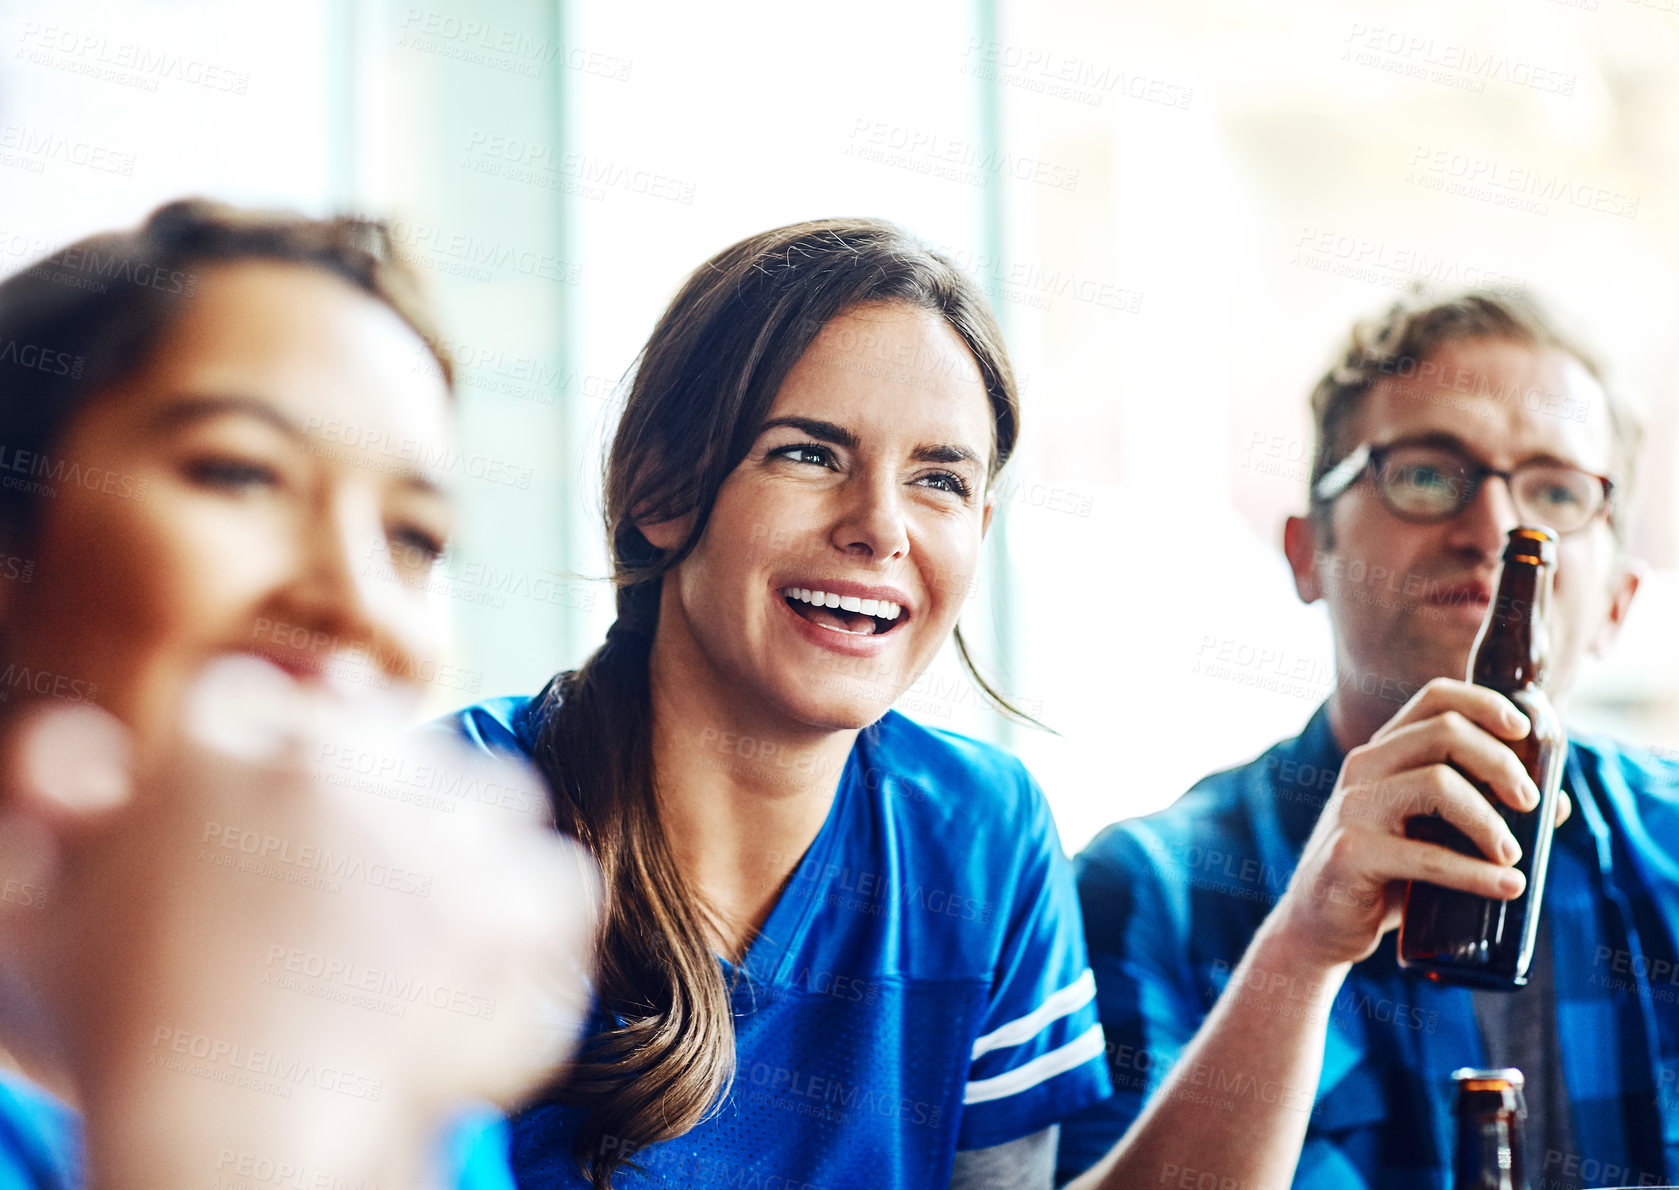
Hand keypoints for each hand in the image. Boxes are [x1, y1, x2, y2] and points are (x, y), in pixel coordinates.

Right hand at [0, 657, 597, 1188]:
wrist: (223, 1140)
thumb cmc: (121, 1039)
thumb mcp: (41, 915)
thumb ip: (50, 806)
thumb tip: (97, 750)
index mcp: (222, 742)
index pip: (267, 703)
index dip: (269, 766)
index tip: (271, 834)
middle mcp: (334, 763)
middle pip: (384, 736)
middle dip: (369, 797)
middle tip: (349, 889)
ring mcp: (431, 825)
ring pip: (486, 790)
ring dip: (464, 842)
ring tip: (425, 918)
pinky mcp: (505, 900)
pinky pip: (556, 874)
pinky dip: (534, 919)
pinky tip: (490, 959)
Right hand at [1268, 678, 1569, 972]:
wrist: (1323, 925)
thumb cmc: (1386, 875)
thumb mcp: (1435, 836)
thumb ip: (1484, 814)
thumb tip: (1558, 805)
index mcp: (1384, 753)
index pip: (1435, 698)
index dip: (1486, 703)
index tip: (1525, 731)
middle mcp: (1363, 768)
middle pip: (1444, 732)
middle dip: (1501, 763)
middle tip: (1531, 804)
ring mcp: (1352, 808)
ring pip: (1437, 784)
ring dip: (1490, 820)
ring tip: (1514, 856)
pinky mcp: (1349, 853)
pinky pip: (1426, 855)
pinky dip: (1476, 873)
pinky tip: (1507, 887)